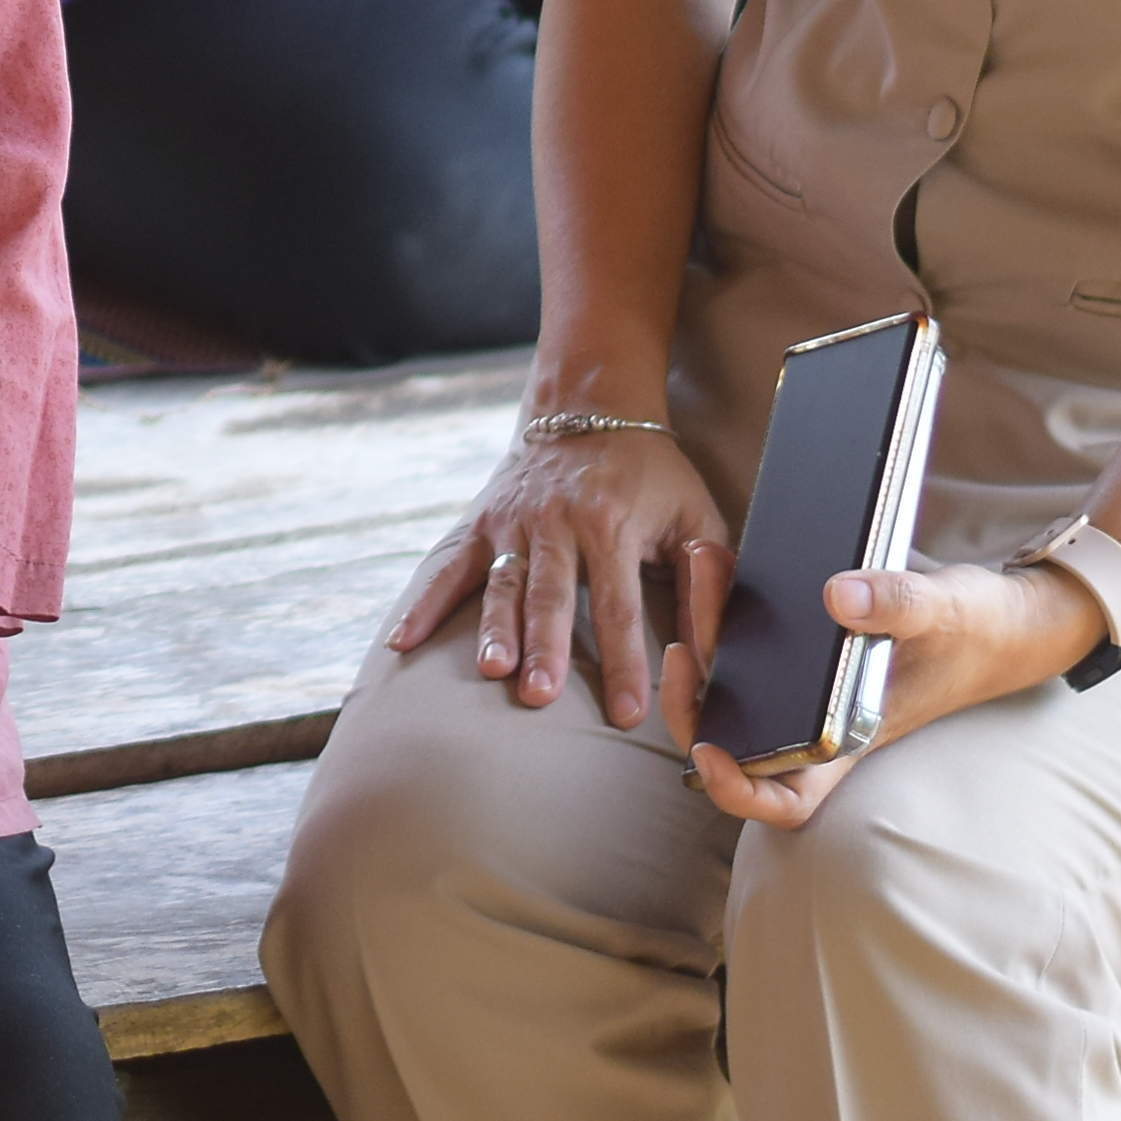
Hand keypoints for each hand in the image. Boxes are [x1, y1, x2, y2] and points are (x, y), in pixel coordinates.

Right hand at [390, 424, 733, 731]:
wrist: (589, 408)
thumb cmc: (653, 475)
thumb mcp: (696, 518)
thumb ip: (709, 580)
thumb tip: (717, 649)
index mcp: (612, 523)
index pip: (619, 606)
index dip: (622, 660)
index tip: (625, 712)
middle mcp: (557, 522)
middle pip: (551, 595)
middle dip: (545, 645)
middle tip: (540, 693)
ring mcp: (513, 521)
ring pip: (501, 582)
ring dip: (495, 627)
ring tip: (491, 669)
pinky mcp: (482, 522)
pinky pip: (450, 566)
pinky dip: (425, 604)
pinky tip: (404, 643)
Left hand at [670, 559, 1111, 825]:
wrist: (1009, 616)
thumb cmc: (983, 631)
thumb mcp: (946, 611)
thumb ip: (897, 604)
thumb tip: (838, 597)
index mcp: (852, 741)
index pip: (784, 800)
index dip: (737, 790)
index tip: (706, 753)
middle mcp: (824, 724)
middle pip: (736, 735)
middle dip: (696, 694)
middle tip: (684, 639)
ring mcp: (814, 691)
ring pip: (737, 683)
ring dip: (709, 632)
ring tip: (704, 563)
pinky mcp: (813, 654)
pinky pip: (755, 646)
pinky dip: (733, 610)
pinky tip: (728, 561)